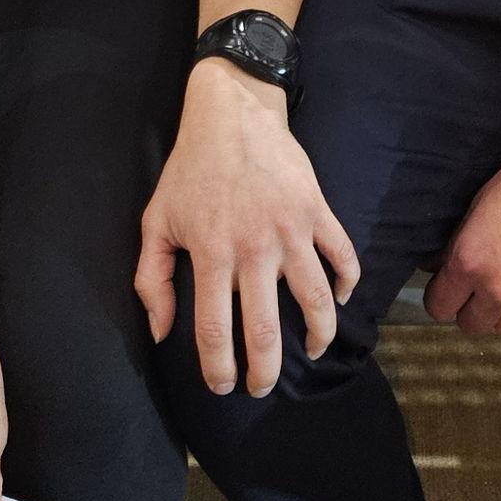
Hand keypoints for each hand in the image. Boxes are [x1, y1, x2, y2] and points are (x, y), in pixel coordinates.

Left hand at [135, 60, 360, 396]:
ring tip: (312, 352)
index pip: (215, 332)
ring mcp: (291, 229)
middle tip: (263, 386)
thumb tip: (161, 331)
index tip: (223, 386)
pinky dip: (347, 282)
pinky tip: (338, 299)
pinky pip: (343, 255)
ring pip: (316, 301)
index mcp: (211, 253)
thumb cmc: (189, 171)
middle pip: (266, 331)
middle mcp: (254, 248)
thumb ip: (152, 279)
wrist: (231, 113)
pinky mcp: (317, 210)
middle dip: (266, 371)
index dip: (218, 369)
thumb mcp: (156, 222)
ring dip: (319, 336)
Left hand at [424, 137, 500, 335]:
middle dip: (470, 308)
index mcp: (470, 264)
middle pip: (471, 325)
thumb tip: (440, 265)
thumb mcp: (479, 205)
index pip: (439, 307)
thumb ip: (459, 245)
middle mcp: (498, 292)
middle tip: (480, 286)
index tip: (447, 288)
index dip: (440, 297)